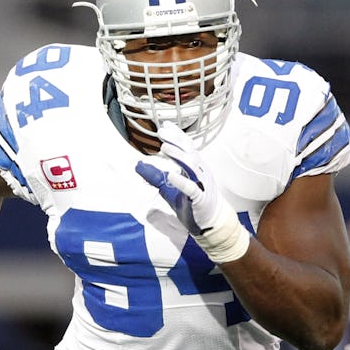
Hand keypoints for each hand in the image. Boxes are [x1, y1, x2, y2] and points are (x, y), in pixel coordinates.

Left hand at [135, 124, 250, 263]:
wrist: (211, 224)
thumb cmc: (193, 204)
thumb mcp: (169, 188)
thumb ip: (155, 176)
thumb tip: (137, 165)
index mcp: (195, 168)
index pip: (187, 148)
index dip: (177, 136)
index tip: (165, 126)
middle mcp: (201, 172)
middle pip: (190, 152)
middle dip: (176, 141)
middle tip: (162, 132)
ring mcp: (202, 185)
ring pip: (193, 166)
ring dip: (178, 156)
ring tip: (165, 148)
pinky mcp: (201, 199)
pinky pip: (192, 188)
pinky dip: (182, 181)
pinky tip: (171, 175)